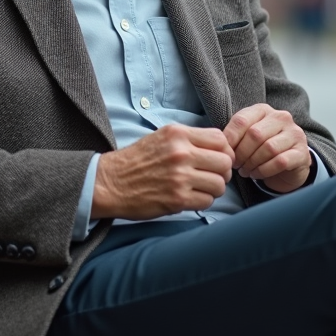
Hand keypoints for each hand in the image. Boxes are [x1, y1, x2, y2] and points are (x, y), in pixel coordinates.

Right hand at [91, 124, 233, 220]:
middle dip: (223, 172)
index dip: (224, 151)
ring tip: (201, 189)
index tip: (218, 159)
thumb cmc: (135, 161)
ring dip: (214, 189)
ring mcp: (180, 177)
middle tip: (213, 176)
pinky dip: (203, 201)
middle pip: (225, 162)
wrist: (110, 183)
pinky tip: (191, 198)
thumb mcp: (161, 137)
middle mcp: (181, 153)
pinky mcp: (177, 199)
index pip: (220, 139)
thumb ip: (188, 139)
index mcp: (178, 134)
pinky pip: (207, 201)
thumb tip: (218, 148)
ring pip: (220, 184)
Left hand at [222, 104, 310, 193]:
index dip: (230, 138)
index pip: (242, 120)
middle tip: (236, 165)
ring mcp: (294, 134)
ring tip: (245, 171)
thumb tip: (222, 145)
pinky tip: (257, 174)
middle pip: (255, 134)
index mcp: (264, 110)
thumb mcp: (248, 137)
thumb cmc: (262, 148)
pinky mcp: (302, 153)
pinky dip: (264, 170)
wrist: (289, 165)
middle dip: (241, 153)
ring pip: (268, 148)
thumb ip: (235, 135)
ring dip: (252, 163)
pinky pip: (280, 162)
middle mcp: (281, 118)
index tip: (225, 152)